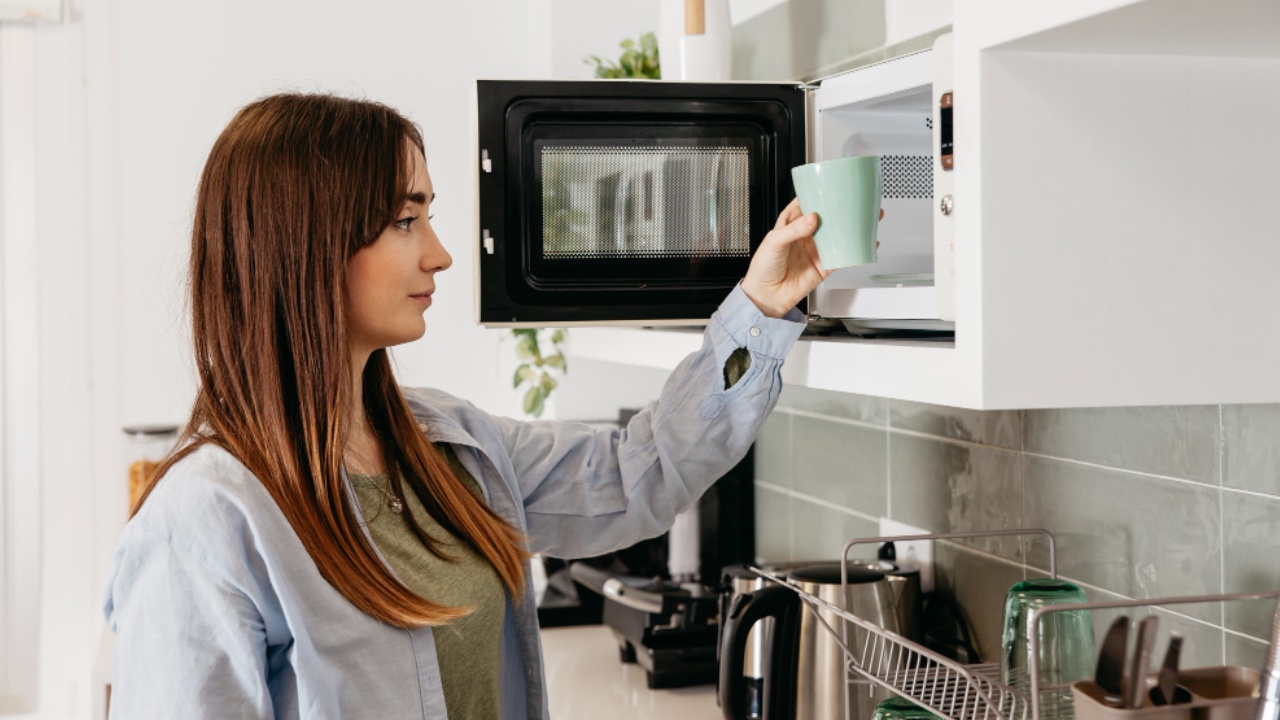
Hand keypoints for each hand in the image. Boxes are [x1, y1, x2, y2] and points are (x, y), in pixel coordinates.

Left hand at [740, 199, 883, 318]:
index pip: (806, 205)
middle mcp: (805, 236)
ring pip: (837, 235)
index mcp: (790, 225)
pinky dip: (854, 249)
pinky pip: (842, 256)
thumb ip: (793, 230)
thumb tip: (811, 219)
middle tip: (855, 199)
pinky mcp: (823, 266)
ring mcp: (816, 250)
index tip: (830, 187)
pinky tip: (864, 242)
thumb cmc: (763, 268)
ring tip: (865, 216)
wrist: (766, 296)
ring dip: (851, 227)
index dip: (817, 195)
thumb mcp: (774, 242)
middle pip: (827, 218)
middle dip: (840, 209)